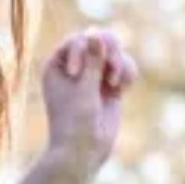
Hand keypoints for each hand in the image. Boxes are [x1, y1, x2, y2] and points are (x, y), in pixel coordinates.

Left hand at [40, 25, 136, 177]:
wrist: (83, 152)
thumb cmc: (75, 122)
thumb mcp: (83, 88)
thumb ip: (93, 61)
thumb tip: (96, 32)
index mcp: (57, 64)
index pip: (77, 39)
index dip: (83, 49)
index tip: (77, 74)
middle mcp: (74, 66)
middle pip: (99, 39)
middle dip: (110, 52)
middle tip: (112, 71)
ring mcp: (93, 75)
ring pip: (115, 51)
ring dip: (120, 63)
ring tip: (116, 83)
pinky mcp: (109, 85)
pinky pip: (124, 66)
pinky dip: (127, 73)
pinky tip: (123, 88)